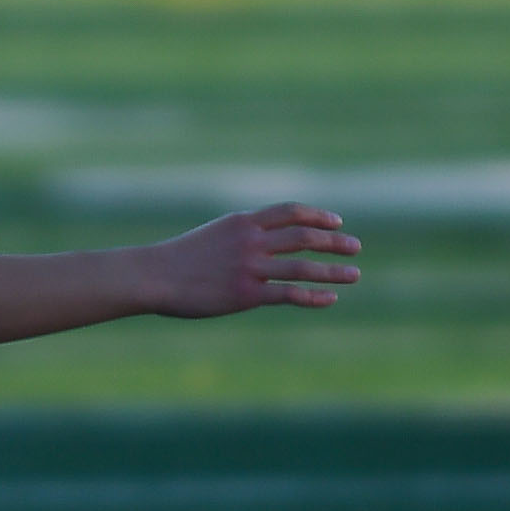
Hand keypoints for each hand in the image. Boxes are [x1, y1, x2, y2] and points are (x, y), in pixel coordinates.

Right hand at [150, 204, 360, 316]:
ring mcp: (249, 267)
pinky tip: (330, 298)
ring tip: (354, 274)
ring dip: (334, 270)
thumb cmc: (178, 258)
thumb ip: (240, 235)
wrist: (154, 275)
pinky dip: (313, 295)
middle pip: (305, 236)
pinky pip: (288, 294)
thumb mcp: (213, 235)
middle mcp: (251, 241)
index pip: (291, 212)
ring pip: (303, 266)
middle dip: (335, 242)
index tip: (336, 223)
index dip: (318, 216)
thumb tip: (262, 241)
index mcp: (243, 222)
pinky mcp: (245, 294)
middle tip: (355, 247)